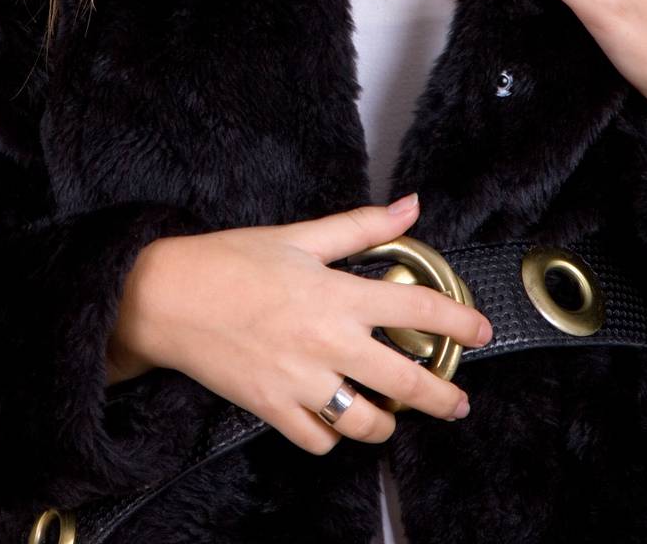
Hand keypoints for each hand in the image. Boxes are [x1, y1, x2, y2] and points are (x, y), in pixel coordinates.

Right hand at [114, 195, 490, 454]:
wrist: (167, 297)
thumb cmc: (229, 260)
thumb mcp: (298, 235)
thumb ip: (360, 226)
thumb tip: (410, 205)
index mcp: (337, 295)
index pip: (418, 309)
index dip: (459, 320)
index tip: (480, 330)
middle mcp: (327, 343)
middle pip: (406, 381)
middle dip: (443, 395)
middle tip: (456, 401)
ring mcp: (302, 382)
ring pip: (366, 423)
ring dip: (387, 422)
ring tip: (391, 414)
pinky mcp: (274, 409)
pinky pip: (319, 441)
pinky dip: (332, 436)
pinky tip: (335, 419)